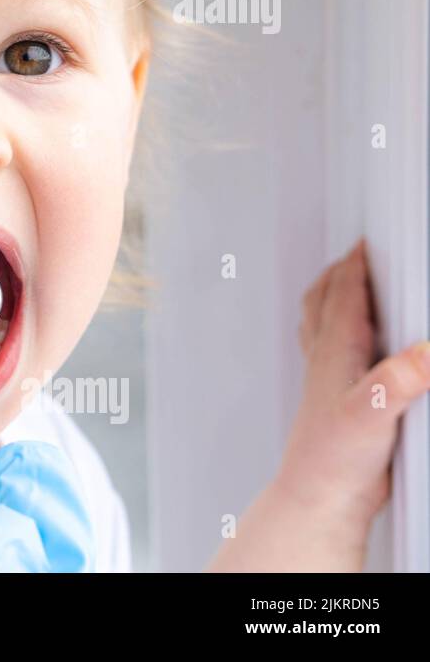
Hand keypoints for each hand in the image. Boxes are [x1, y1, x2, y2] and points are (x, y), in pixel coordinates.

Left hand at [275, 237, 429, 562]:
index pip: (344, 295)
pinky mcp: (339, 400)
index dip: (356, 266)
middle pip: (325, 302)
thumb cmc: (334, 459)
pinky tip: (357, 347)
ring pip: (322, 325)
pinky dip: (341, 336)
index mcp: (334, 351)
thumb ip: (396, 381)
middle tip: (357, 255)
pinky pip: (333, 353)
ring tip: (349, 286)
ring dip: (334, 300)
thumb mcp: (373, 415)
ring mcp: (328, 379)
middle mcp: (326, 359)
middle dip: (340, 274)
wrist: (320, 497)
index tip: (368, 243)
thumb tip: (425, 350)